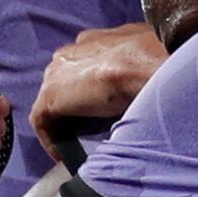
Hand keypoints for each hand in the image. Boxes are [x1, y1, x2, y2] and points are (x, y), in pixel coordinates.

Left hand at [31, 24, 162, 157]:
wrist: (143, 66)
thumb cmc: (155, 61)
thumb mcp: (148, 59)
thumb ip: (136, 69)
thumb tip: (143, 86)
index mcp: (93, 41)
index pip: (83, 66)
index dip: (90, 91)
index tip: (100, 113)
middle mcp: (70, 53)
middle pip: (64, 83)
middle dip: (73, 107)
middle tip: (89, 132)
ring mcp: (57, 72)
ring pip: (53, 101)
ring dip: (64, 124)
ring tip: (78, 145)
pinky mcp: (50, 95)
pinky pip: (42, 121)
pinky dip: (51, 139)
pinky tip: (64, 155)